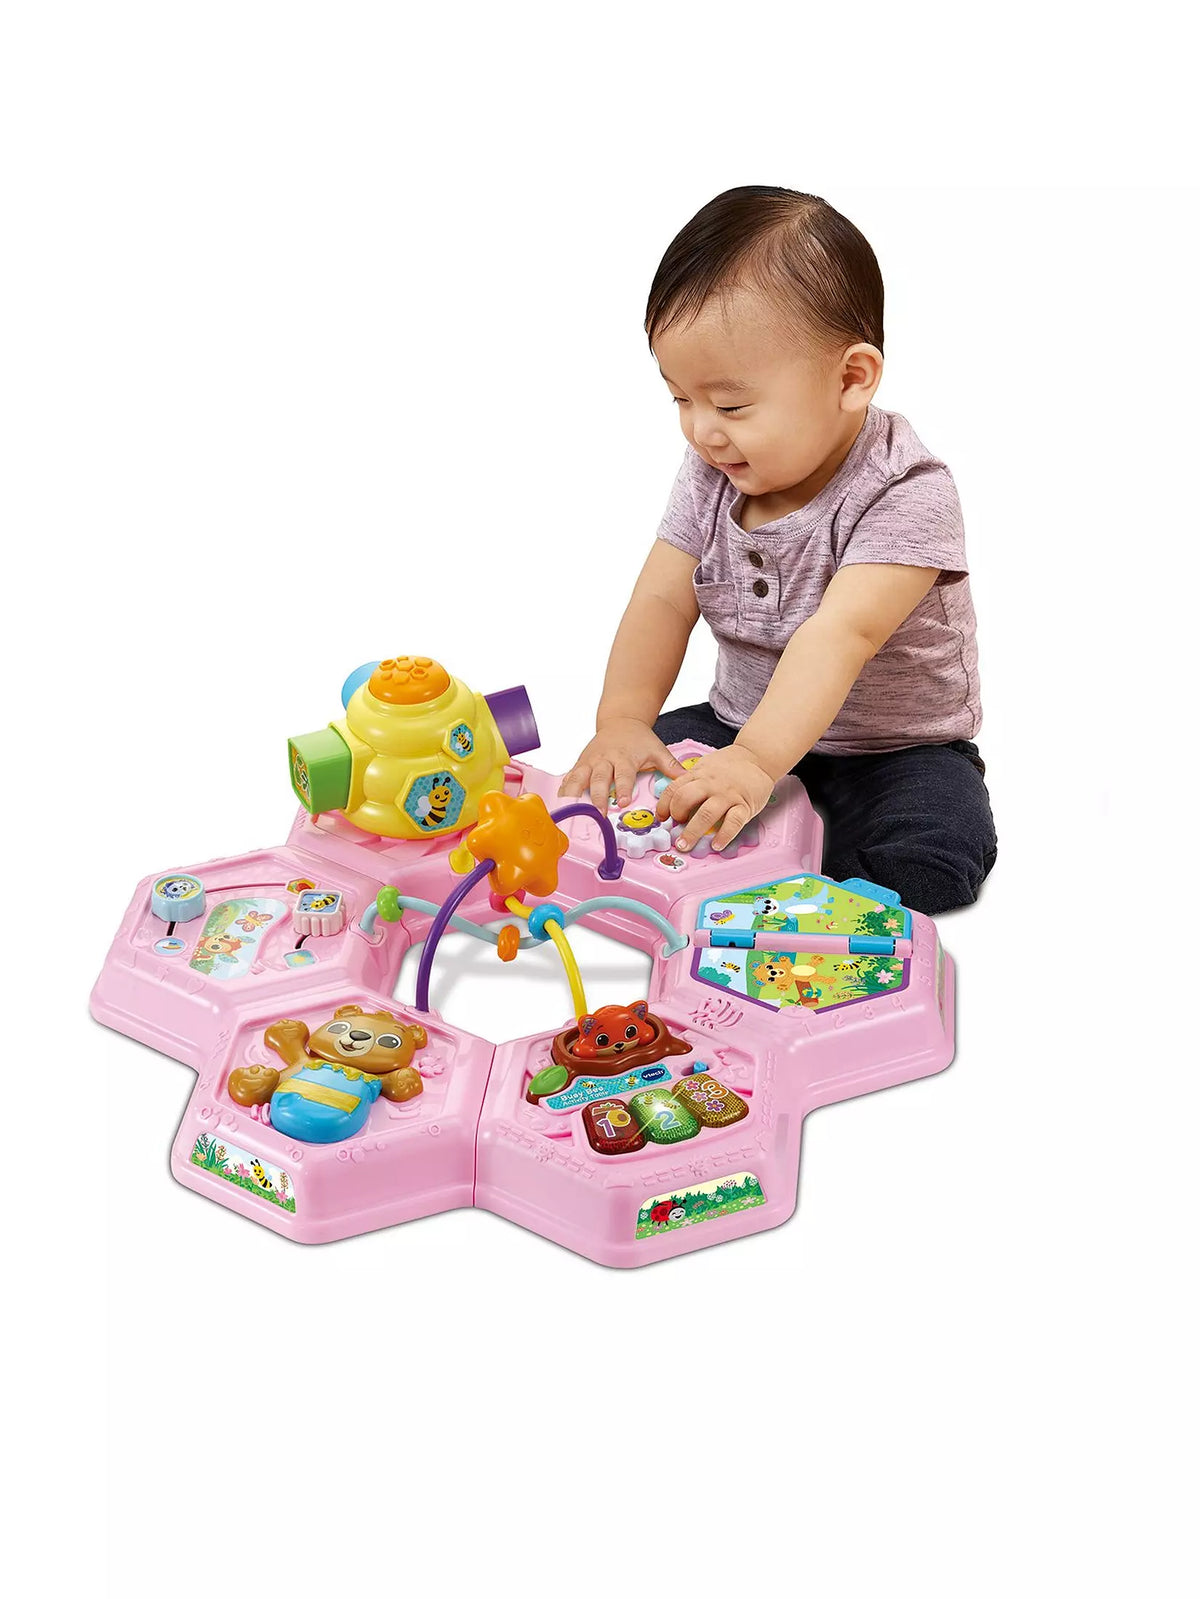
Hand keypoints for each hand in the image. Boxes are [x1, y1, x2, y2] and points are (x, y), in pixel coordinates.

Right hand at [558, 717, 686, 812]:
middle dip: (596, 796)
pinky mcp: (581, 763)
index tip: (623, 802)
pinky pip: (570, 776)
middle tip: (598, 813)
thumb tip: (687, 779)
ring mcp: (590, 761)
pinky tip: (559, 802)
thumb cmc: (639, 739)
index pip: (624, 775)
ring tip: (570, 810)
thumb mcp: (657, 749)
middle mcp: (605, 759)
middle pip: (598, 778)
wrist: (621, 720)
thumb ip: (671, 766)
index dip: (623, 788)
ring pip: (579, 777)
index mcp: (624, 757)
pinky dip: (564, 788)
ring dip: (574, 794)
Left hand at [654, 744, 773, 851]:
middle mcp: (710, 784)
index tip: (662, 818)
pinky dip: (724, 836)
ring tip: (685, 845)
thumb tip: (673, 801)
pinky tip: (717, 845)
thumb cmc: (729, 765)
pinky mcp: (745, 805)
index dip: (663, 805)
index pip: (674, 789)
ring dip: (693, 832)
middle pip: (685, 799)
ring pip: (706, 814)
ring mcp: (728, 794)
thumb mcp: (705, 766)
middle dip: (676, 816)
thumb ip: (691, 781)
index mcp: (698, 774)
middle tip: (676, 828)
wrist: (758, 757)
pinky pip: (733, 822)